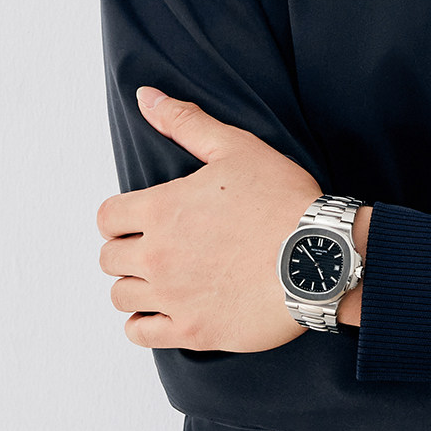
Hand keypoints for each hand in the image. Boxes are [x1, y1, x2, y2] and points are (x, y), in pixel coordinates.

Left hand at [96, 87, 362, 352]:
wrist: (323, 258)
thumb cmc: (285, 201)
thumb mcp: (237, 148)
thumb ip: (185, 122)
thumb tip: (146, 97)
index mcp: (163, 209)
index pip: (107, 217)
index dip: (120, 216)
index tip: (142, 219)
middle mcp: (158, 254)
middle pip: (109, 258)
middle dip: (127, 249)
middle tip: (157, 247)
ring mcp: (173, 296)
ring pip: (121, 296)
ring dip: (134, 286)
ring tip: (161, 279)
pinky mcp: (192, 330)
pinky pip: (141, 333)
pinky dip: (143, 324)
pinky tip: (162, 312)